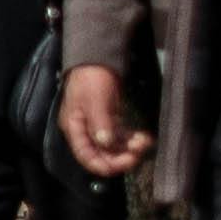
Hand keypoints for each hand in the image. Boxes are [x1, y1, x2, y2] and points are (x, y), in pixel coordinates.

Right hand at [60, 59, 148, 180]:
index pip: (86, 156)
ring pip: (114, 145)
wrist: (98, 54)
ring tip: (145, 142)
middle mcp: (85, 130)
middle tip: (139, 153)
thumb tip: (107, 144)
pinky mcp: (109, 117)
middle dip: (121, 156)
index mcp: (75, 128)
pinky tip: (144, 137)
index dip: (104, 165)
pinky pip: (120, 134)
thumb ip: (100, 124)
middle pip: (102, 153)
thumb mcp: (94, 100)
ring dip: (129, 147)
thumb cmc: (91, 77)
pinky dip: (131, 138)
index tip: (124, 164)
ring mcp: (98, 124)